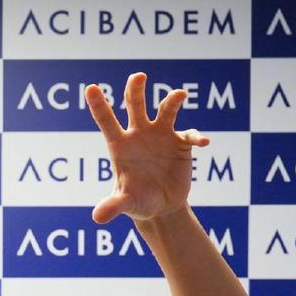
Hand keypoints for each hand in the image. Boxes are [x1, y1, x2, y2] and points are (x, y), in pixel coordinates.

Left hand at [85, 72, 209, 223]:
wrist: (161, 207)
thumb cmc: (137, 201)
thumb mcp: (126, 203)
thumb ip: (113, 206)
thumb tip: (97, 218)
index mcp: (120, 145)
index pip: (106, 121)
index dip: (99, 105)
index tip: (90, 88)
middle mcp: (140, 134)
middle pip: (135, 105)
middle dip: (136, 89)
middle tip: (138, 76)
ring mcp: (161, 135)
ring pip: (165, 111)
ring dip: (171, 101)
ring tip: (179, 95)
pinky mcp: (181, 144)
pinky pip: (190, 135)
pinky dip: (197, 136)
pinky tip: (204, 142)